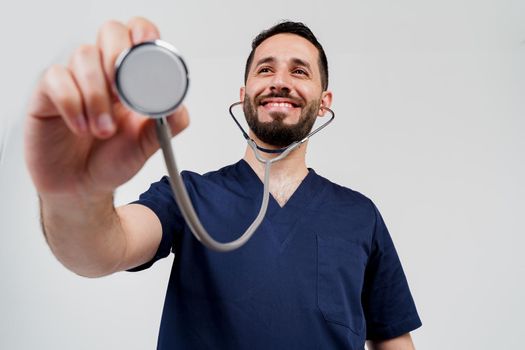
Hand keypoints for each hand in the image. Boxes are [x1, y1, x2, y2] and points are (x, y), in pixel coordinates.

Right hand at [25, 17, 188, 198]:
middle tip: (123, 96)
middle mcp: (104, 73)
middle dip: (119, 60)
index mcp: (132, 79)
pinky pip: (56, 79)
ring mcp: (75, 80)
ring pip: (84, 56)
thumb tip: (179, 106)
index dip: (143, 35)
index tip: (148, 51)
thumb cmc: (112, 160)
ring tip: (104, 130)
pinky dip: (73, 104)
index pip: (137, 36)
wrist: (82, 188)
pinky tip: (81, 128)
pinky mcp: (48, 93)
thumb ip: (167, 125)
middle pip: (111, 32)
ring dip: (98, 96)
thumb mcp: (148, 145)